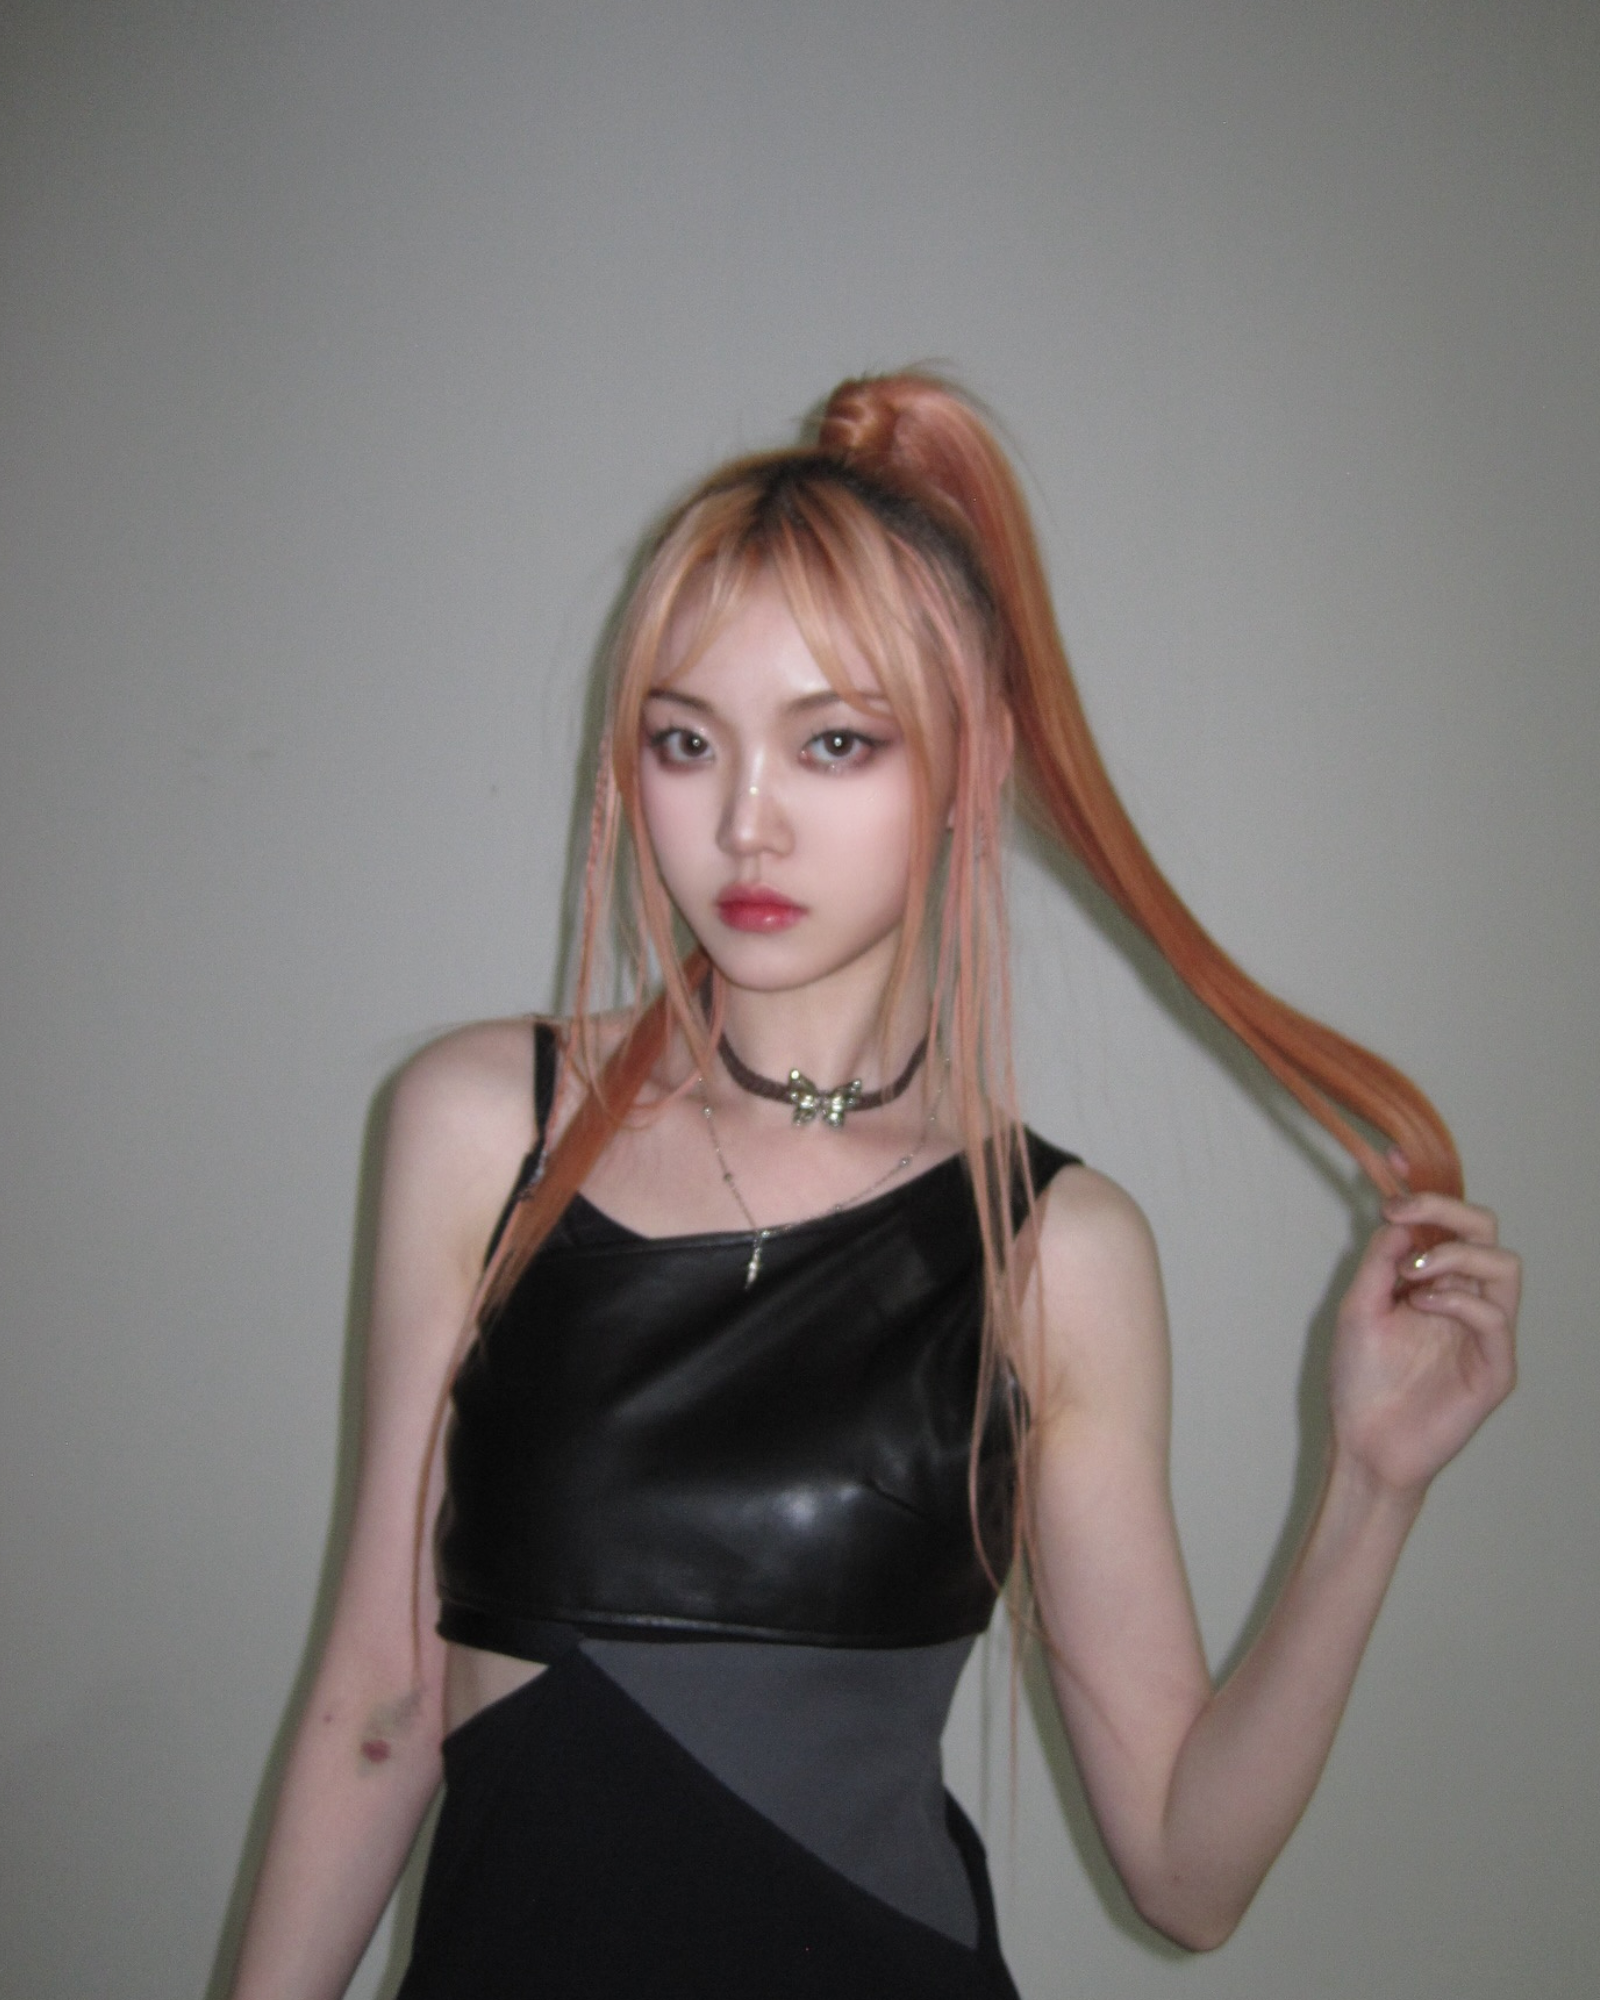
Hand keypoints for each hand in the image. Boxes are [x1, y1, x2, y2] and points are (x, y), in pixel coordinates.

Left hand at [1327, 1188, 1519, 1500]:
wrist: (1363, 1444)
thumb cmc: (1361, 1381)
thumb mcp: (1360, 1306)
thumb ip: (1381, 1259)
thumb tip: (1401, 1215)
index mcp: (1435, 1281)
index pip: (1449, 1222)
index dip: (1429, 1187)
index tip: (1395, 1161)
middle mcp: (1467, 1299)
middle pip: (1486, 1230)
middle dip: (1447, 1211)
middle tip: (1404, 1214)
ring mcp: (1486, 1333)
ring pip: (1504, 1265)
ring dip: (1454, 1256)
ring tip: (1411, 1275)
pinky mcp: (1497, 1369)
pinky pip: (1495, 1318)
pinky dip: (1457, 1300)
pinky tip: (1421, 1304)